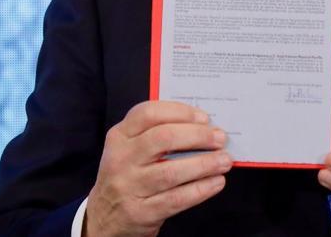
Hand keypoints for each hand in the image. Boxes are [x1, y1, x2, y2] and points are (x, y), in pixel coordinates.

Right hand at [85, 101, 231, 236]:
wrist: (105, 218)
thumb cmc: (127, 176)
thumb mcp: (129, 149)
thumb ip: (155, 134)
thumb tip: (201, 126)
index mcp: (119, 136)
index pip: (148, 113)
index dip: (180, 112)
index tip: (204, 118)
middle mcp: (121, 159)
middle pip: (163, 139)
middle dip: (197, 136)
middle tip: (220, 138)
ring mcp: (129, 186)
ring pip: (171, 171)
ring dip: (204, 164)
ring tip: (224, 160)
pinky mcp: (141, 211)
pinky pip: (176, 199)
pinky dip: (200, 189)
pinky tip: (216, 182)